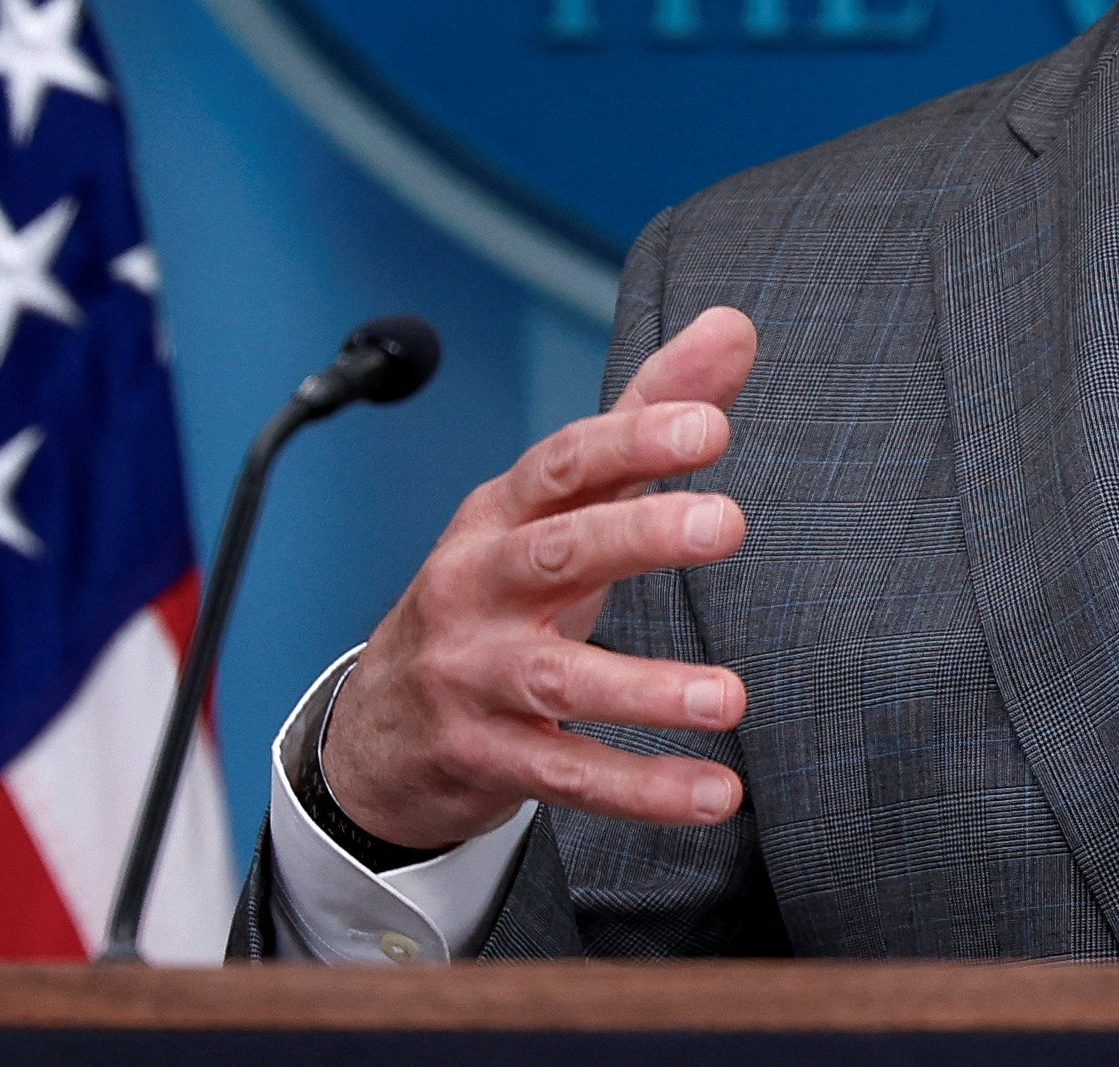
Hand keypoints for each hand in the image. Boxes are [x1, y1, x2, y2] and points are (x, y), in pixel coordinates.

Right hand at [320, 305, 760, 849]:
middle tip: (726, 524)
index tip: (709, 425)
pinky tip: (715, 793)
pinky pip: (568, 774)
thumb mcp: (563, 502)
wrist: (383, 726)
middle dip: (638, 534)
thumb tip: (735, 325)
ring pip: (560, 679)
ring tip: (729, 697)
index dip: (632, 439)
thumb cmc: (502, 588)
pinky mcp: (487, 757)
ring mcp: (476, 675)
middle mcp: (479, 585)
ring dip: (646, 689)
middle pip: (557, 551)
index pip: (563, 462)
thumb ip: (650, 415)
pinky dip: (642, 788)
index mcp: (503, 512)